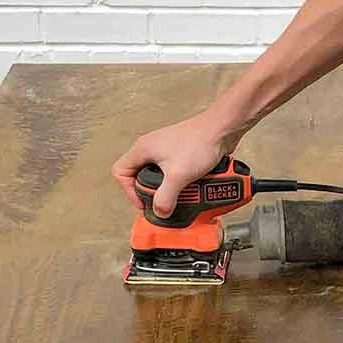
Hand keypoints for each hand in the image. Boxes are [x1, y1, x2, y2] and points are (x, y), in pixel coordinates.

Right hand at [110, 112, 243, 216]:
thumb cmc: (199, 143)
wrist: (221, 129)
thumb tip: (160, 212)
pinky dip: (177, 182)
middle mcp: (150, 148)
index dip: (128, 191)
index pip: (120, 172)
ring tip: (177, 196)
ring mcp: (165, 150)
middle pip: (137, 176)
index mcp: (142, 149)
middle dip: (149, 192)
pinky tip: (188, 187)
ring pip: (156, 175)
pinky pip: (171, 172)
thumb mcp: (178, 176)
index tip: (144, 202)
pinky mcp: (179, 153)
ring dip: (165, 189)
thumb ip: (165, 197)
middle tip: (160, 202)